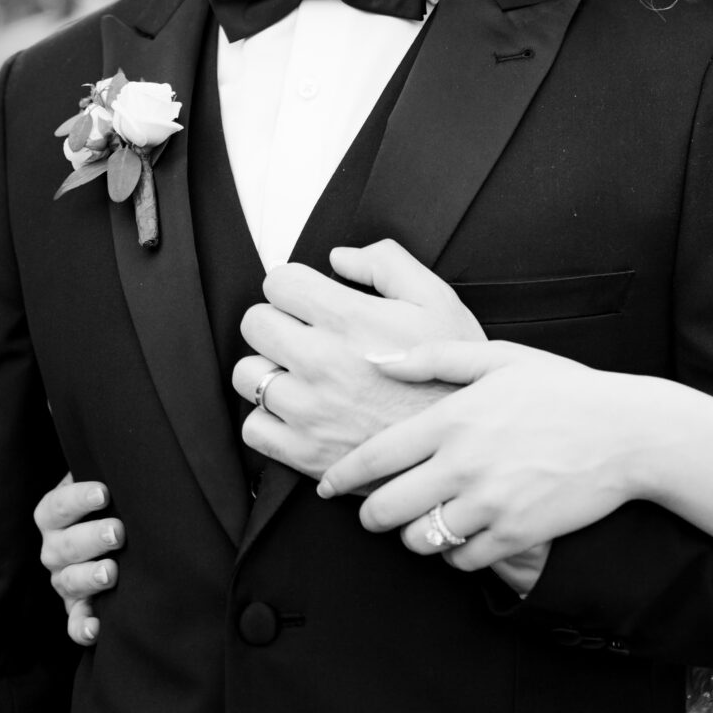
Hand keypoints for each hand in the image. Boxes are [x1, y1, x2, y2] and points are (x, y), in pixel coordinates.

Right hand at [34, 474, 124, 646]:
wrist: (110, 532)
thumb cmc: (109, 502)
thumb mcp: (102, 486)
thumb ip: (109, 477)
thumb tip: (133, 469)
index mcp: (53, 514)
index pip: (58, 505)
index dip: (78, 499)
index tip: (104, 493)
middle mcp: (54, 548)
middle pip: (66, 544)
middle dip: (92, 538)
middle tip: (117, 533)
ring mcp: (63, 579)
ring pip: (70, 581)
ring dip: (90, 577)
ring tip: (112, 572)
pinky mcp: (76, 606)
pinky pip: (74, 621)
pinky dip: (83, 627)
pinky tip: (96, 628)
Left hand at [233, 241, 484, 479]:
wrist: (464, 449)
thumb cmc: (453, 374)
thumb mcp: (437, 301)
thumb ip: (387, 263)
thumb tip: (339, 258)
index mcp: (351, 320)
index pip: (279, 282)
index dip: (296, 285)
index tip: (310, 298)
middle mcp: (322, 363)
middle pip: (255, 323)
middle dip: (278, 320)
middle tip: (305, 333)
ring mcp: (309, 411)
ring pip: (248, 374)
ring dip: (271, 369)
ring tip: (302, 374)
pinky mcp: (305, 454)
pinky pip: (254, 426)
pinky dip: (269, 418)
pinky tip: (299, 411)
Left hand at [316, 339, 646, 579]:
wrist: (626, 432)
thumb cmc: (562, 388)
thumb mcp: (499, 357)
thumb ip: (434, 356)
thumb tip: (380, 358)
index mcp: (452, 417)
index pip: (375, 456)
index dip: (342, 476)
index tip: (328, 485)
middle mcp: (463, 464)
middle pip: (385, 509)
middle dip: (370, 514)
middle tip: (372, 512)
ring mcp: (489, 504)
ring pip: (419, 540)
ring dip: (413, 535)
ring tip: (419, 522)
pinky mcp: (515, 535)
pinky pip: (461, 560)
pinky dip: (455, 553)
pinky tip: (463, 535)